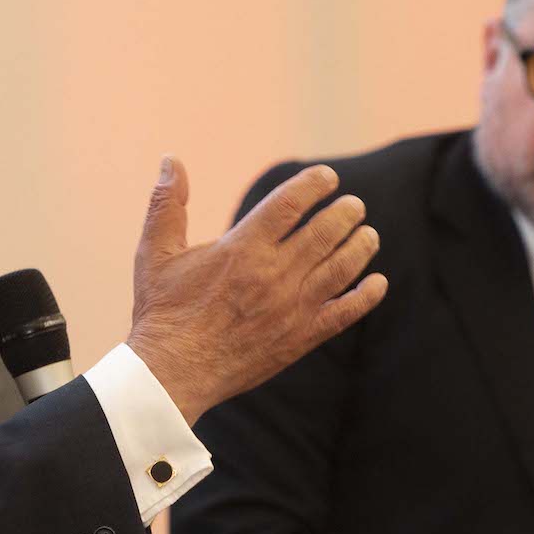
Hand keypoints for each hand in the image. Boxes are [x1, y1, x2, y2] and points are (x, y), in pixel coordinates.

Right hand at [125, 157, 386, 422]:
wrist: (172, 373)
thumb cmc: (163, 311)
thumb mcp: (155, 252)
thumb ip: (167, 203)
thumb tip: (169, 159)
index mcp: (242, 248)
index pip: (290, 203)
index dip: (314, 184)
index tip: (327, 177)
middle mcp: (273, 274)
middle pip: (325, 232)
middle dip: (346, 212)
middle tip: (354, 206)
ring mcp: (291, 308)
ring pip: (341, 268)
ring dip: (361, 247)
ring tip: (368, 234)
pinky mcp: (300, 338)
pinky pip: (344, 313)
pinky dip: (366, 297)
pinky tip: (378, 283)